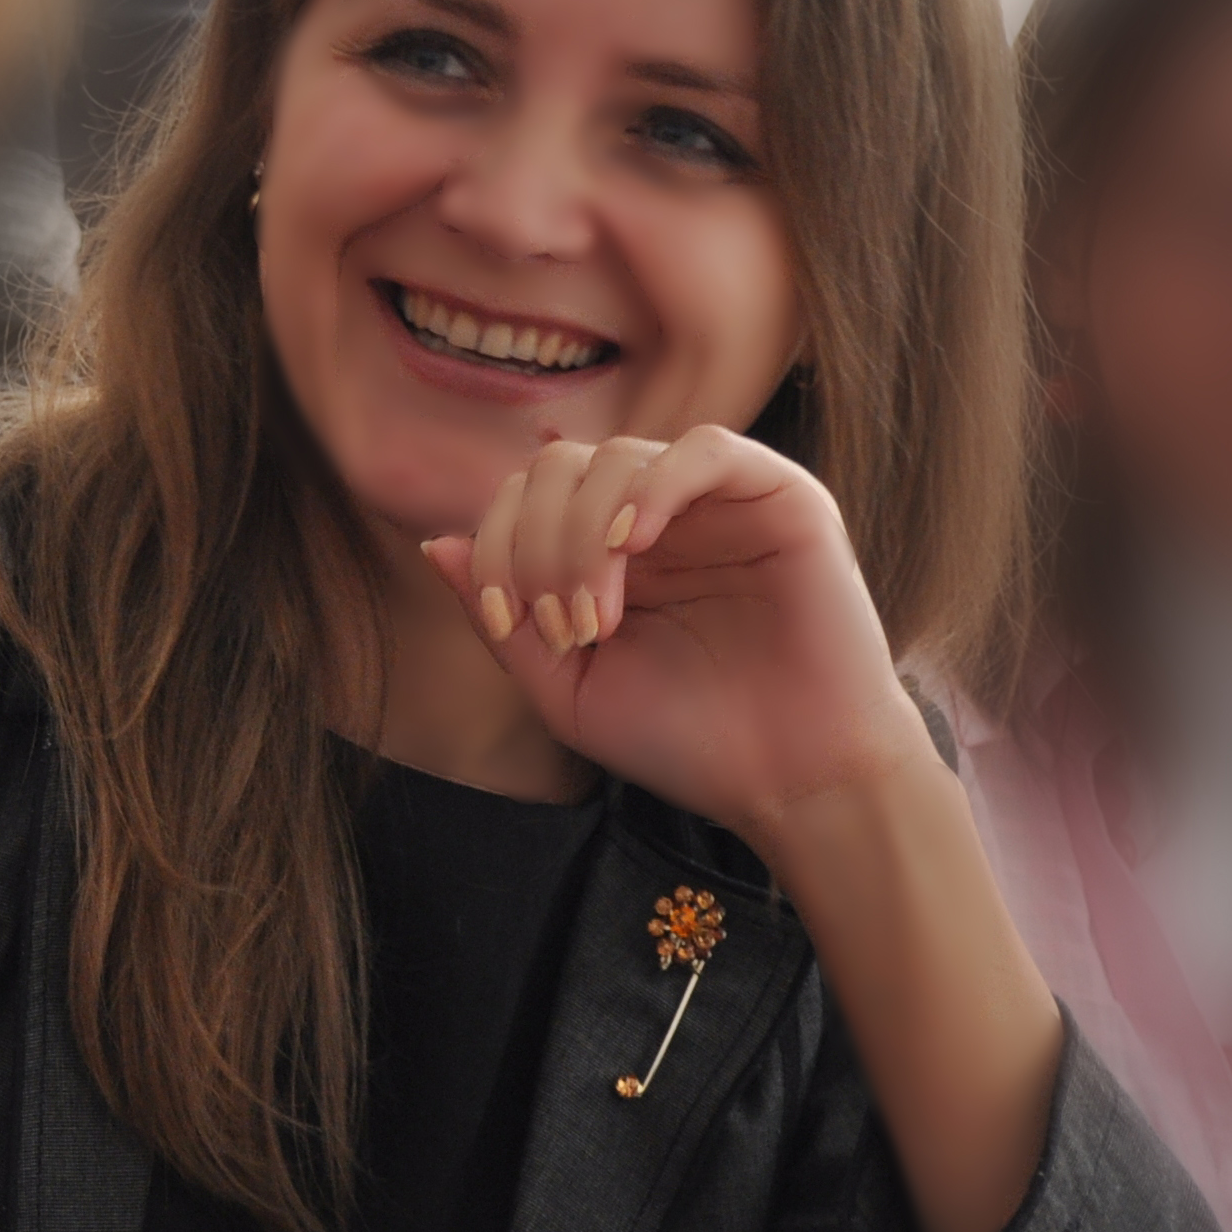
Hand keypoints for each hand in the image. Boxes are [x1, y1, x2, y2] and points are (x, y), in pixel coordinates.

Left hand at [422, 427, 930, 851]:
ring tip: (596, 616)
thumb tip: (436, 545)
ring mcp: (716, 503)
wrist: (795, 782)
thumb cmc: (689, 742)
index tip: (517, 631)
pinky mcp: (781, 497)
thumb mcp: (570, 690)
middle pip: (558, 467)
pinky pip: (705, 449)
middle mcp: (656, 516)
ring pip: (619, 455)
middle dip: (537, 545)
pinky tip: (637, 542)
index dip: (499, 550)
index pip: (524, 498)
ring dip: (583, 533)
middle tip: (564, 630)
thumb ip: (502, 622)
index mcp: (605, 553)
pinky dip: (655, 484)